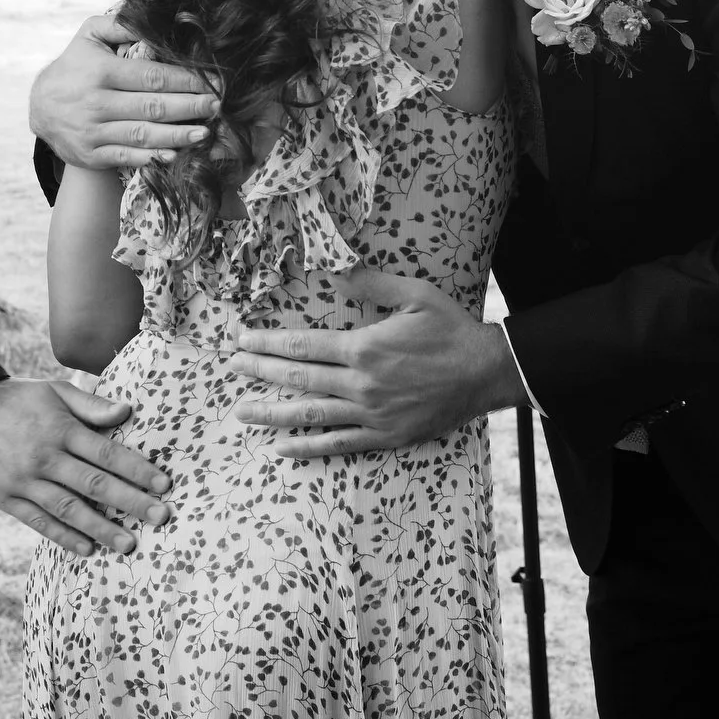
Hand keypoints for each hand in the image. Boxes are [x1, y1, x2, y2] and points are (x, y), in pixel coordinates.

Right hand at [0, 377, 171, 556]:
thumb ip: (91, 405)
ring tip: (129, 544)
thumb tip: (127, 412)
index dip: (137, 469)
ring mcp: (24, 480)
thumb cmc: (17, 399)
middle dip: (130, 501)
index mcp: (60, 429)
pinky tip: (87, 549)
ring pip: (69, 508)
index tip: (164, 484)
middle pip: (94, 484)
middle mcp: (45, 456)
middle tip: (161, 517)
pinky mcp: (7, 498)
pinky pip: (39, 521)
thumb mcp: (53, 391)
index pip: (107, 453)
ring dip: (101, 528)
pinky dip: (63, 536)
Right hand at [29, 15, 217, 170]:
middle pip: (153, 107)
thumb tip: (152, 19)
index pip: (152, 76)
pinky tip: (175, 154)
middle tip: (218, 106)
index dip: (186, 80)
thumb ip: (120, 25)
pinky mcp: (91, 154)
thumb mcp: (89, 35)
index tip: (213, 81)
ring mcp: (93, 131)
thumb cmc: (75, 66)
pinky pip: (126, 157)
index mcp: (102, 71)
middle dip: (190, 107)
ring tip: (204, 133)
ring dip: (177, 136)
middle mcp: (97, 103)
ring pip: (143, 135)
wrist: (40, 107)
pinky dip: (151, 157)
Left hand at [227, 268, 524, 458]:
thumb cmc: (450, 330)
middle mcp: (362, 384)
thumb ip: (372, 283)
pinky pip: (338, 444)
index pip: (303, 346)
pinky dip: (308, 447)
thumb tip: (336, 270)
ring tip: (242, 412)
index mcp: (364, 347)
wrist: (486, 373)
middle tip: (232, 369)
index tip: (242, 342)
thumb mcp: (415, 295)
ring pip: (311, 414)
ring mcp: (371, 415)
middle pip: (299, 379)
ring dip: (272, 413)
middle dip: (260, 373)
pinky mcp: (385, 437)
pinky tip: (282, 449)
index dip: (268, 344)